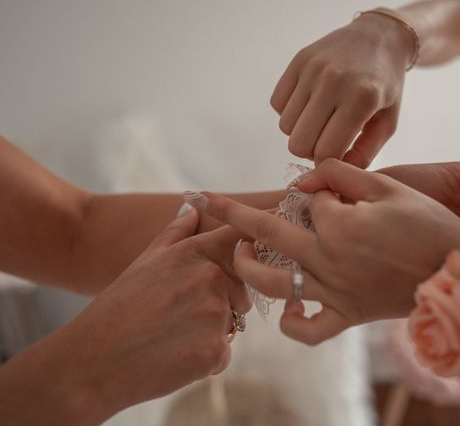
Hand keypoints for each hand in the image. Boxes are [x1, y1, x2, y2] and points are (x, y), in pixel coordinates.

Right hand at [54, 210, 249, 422]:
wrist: (92, 362)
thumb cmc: (117, 309)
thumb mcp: (144, 262)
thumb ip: (175, 233)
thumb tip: (193, 209)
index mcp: (196, 252)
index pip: (243, 238)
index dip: (252, 247)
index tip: (254, 253)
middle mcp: (212, 277)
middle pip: (241, 291)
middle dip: (222, 305)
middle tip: (178, 316)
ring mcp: (216, 314)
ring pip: (231, 325)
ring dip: (210, 333)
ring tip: (171, 336)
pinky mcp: (215, 350)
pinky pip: (222, 354)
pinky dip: (204, 360)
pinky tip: (173, 358)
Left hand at [202, 159, 459, 344]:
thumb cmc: (429, 226)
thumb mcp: (389, 187)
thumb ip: (342, 174)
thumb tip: (304, 179)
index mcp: (338, 224)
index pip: (307, 200)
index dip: (314, 190)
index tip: (328, 189)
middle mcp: (327, 259)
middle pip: (267, 232)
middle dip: (232, 213)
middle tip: (209, 201)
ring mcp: (333, 291)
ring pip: (275, 283)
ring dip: (248, 267)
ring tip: (240, 253)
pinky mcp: (346, 316)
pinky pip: (310, 330)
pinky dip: (293, 325)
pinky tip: (289, 309)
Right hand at [271, 14, 414, 167]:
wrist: (379, 36)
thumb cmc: (386, 85)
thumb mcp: (388, 122)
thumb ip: (365, 153)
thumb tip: (336, 171)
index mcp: (361, 99)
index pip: (326, 151)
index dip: (326, 164)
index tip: (334, 159)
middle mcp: (334, 81)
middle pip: (299, 143)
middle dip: (310, 151)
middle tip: (325, 142)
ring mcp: (313, 69)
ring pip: (285, 125)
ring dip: (300, 131)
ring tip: (320, 122)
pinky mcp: (298, 60)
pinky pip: (277, 103)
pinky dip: (289, 111)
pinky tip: (309, 105)